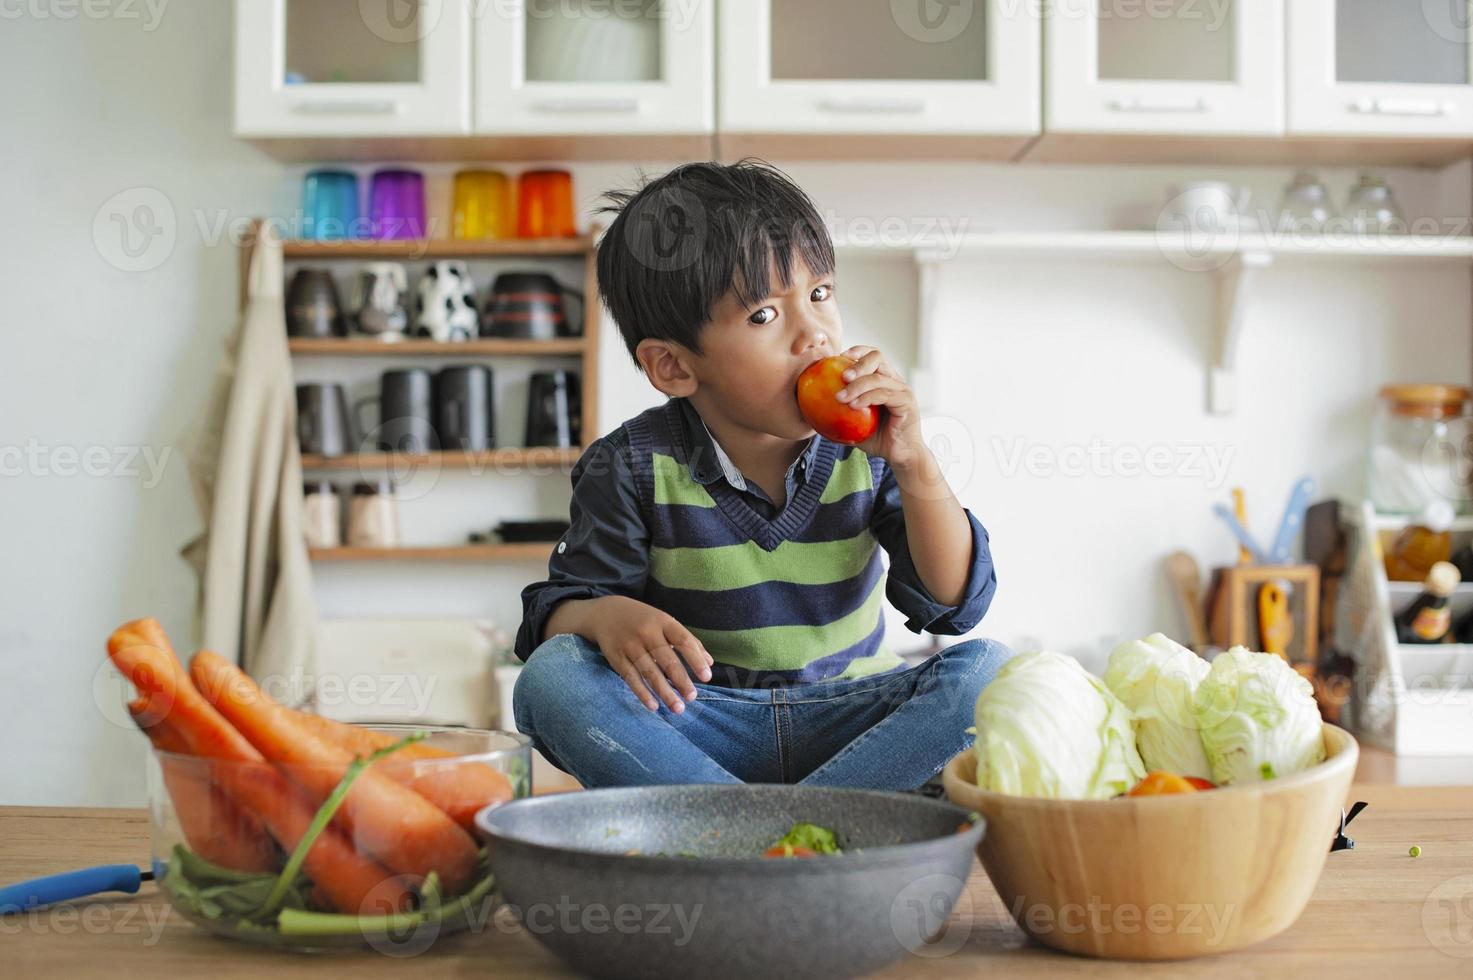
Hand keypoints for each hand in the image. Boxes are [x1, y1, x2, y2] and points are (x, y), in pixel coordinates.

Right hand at [586, 595, 713, 712]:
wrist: (606, 612)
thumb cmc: (644, 620)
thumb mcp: (666, 622)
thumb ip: (688, 640)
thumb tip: (709, 663)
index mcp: (663, 622)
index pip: (683, 641)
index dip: (696, 660)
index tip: (707, 677)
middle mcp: (647, 632)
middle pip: (667, 659)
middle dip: (681, 680)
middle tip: (692, 697)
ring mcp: (630, 645)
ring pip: (650, 672)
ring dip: (665, 692)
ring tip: (678, 708)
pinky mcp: (616, 658)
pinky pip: (631, 678)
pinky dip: (642, 693)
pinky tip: (654, 706)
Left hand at [834, 346, 928, 472]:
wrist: (900, 456)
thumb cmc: (877, 440)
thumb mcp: (853, 425)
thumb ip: (838, 413)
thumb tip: (810, 410)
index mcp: (884, 380)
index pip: (872, 356)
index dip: (856, 351)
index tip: (837, 357)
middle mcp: (895, 381)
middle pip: (878, 357)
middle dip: (857, 363)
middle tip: (841, 376)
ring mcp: (902, 390)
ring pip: (878, 378)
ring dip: (857, 385)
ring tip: (840, 397)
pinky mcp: (906, 402)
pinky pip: (884, 395)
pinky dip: (866, 398)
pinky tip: (853, 405)